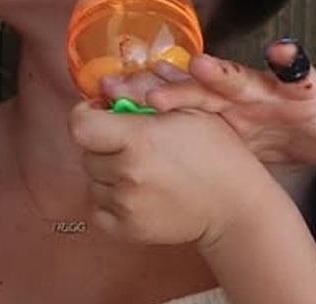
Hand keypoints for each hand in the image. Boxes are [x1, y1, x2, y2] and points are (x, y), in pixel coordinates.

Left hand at [72, 101, 283, 248]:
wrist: (236, 207)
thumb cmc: (216, 152)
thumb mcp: (190, 108)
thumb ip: (144, 90)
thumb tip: (105, 85)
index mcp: (140, 138)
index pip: (80, 125)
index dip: (88, 115)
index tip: (104, 114)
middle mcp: (128, 173)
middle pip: (86, 153)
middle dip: (104, 144)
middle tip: (133, 144)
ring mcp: (126, 205)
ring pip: (92, 181)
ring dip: (108, 173)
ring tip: (141, 169)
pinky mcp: (128, 229)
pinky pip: (98, 209)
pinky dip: (110, 200)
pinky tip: (136, 192)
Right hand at [106, 45, 315, 168]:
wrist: (288, 133)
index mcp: (296, 89)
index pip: (297, 71)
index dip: (292, 60)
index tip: (287, 51)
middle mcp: (255, 86)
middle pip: (235, 77)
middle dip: (217, 73)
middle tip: (198, 68)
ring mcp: (223, 97)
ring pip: (192, 88)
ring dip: (166, 87)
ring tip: (139, 87)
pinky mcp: (197, 111)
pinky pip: (166, 101)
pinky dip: (140, 97)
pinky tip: (110, 94)